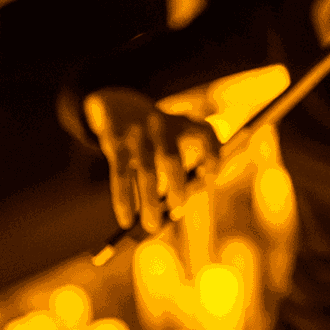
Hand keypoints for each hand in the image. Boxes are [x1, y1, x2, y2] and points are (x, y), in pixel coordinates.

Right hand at [83, 87, 220, 232]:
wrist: (116, 102)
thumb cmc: (155, 131)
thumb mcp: (175, 135)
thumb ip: (186, 167)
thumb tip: (177, 211)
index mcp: (182, 124)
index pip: (206, 134)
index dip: (213, 155)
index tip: (210, 177)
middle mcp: (161, 127)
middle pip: (171, 158)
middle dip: (176, 186)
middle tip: (177, 209)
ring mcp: (137, 135)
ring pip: (145, 172)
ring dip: (149, 202)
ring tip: (152, 227)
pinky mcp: (116, 143)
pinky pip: (121, 175)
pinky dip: (123, 199)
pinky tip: (126, 220)